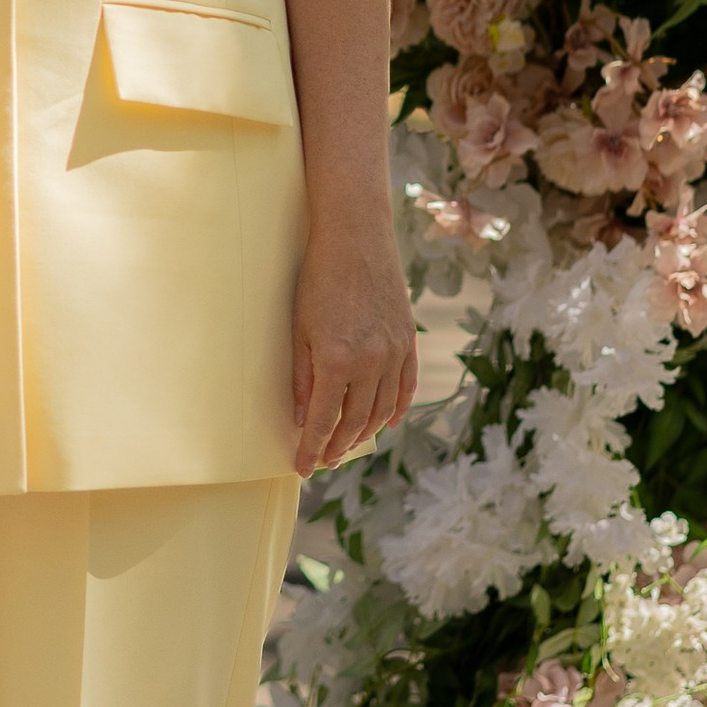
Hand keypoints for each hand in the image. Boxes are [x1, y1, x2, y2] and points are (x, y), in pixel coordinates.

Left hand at [291, 225, 418, 476]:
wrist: (356, 239)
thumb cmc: (319, 279)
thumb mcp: (299, 329)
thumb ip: (302, 376)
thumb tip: (302, 416)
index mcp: (336, 362)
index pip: (323, 421)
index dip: (312, 448)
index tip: (303, 467)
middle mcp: (370, 363)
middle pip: (354, 421)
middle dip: (338, 446)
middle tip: (325, 460)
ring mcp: (393, 352)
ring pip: (382, 410)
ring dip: (365, 432)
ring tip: (349, 444)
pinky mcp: (407, 340)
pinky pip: (405, 386)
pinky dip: (397, 409)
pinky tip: (386, 422)